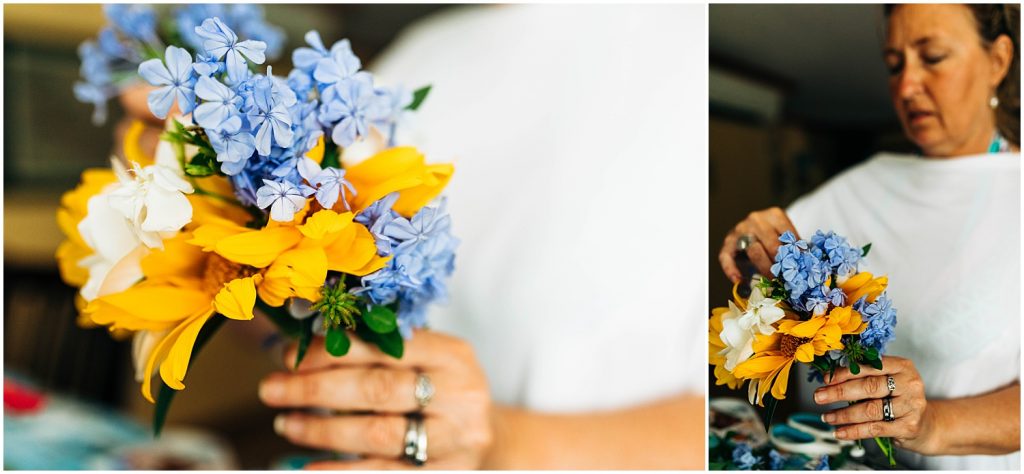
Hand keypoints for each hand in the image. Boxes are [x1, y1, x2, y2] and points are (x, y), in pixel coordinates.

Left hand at [258, 331, 493, 468]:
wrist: (484, 436)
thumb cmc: (438, 392)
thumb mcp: (424, 362)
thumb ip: (379, 352)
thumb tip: (302, 348)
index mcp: (453, 355)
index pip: (385, 347)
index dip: (332, 352)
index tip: (288, 356)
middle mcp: (461, 394)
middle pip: (379, 389)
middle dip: (316, 389)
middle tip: (271, 390)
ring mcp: (456, 438)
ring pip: (381, 433)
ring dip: (324, 430)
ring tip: (287, 424)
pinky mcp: (447, 473)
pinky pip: (387, 473)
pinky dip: (344, 470)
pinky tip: (311, 467)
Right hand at [718, 207, 798, 282]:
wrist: (751, 230)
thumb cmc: (771, 235)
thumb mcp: (784, 235)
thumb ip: (792, 247)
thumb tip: (804, 263)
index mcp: (774, 215)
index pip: (788, 236)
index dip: (795, 254)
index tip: (800, 267)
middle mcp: (756, 219)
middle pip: (772, 245)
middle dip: (781, 265)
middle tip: (787, 279)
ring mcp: (740, 229)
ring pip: (754, 251)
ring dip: (764, 269)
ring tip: (772, 281)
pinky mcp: (728, 241)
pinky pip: (727, 257)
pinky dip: (732, 270)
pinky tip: (739, 280)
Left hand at [814, 356, 938, 453]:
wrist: (925, 423)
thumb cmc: (898, 398)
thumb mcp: (887, 380)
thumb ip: (865, 376)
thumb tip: (829, 378)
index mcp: (902, 366)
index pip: (869, 366)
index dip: (845, 373)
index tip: (825, 379)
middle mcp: (910, 384)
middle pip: (868, 387)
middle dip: (839, 392)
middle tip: (819, 397)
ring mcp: (911, 406)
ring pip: (870, 410)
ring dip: (843, 414)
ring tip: (827, 416)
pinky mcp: (909, 426)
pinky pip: (875, 429)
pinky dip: (853, 431)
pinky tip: (839, 432)